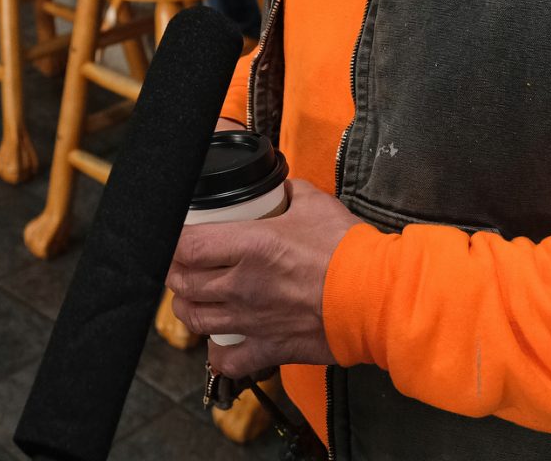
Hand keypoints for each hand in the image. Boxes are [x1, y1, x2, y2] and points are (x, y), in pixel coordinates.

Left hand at [165, 179, 361, 378]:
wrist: (377, 297)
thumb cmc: (349, 251)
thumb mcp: (315, 203)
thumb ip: (290, 193)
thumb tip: (282, 189)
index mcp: (250, 246)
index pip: (187, 245)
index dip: (173, 241)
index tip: (177, 236)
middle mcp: (243, 285)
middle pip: (184, 282)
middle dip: (176, 272)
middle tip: (182, 264)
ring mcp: (253, 320)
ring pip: (196, 320)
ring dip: (188, 307)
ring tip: (193, 297)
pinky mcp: (270, 348)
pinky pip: (228, 360)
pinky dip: (217, 354)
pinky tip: (220, 343)